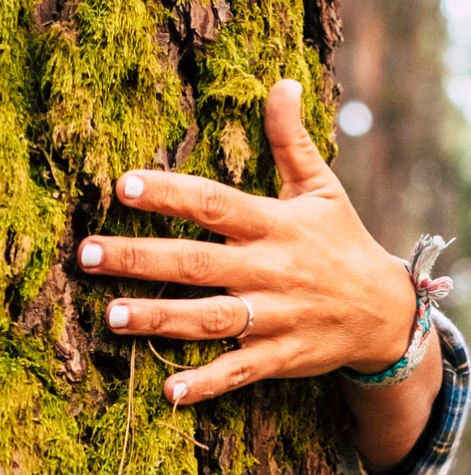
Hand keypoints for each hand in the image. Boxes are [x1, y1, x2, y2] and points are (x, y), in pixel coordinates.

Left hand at [77, 79, 418, 406]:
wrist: (387, 313)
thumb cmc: (340, 242)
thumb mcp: (322, 189)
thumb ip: (291, 141)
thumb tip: (283, 82)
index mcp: (274, 224)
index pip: (214, 204)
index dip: (169, 194)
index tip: (123, 184)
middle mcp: (269, 270)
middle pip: (195, 263)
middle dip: (139, 259)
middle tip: (87, 254)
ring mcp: (273, 317)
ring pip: (208, 318)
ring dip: (159, 319)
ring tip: (111, 316)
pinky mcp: (278, 357)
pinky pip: (238, 372)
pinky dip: (205, 384)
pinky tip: (167, 391)